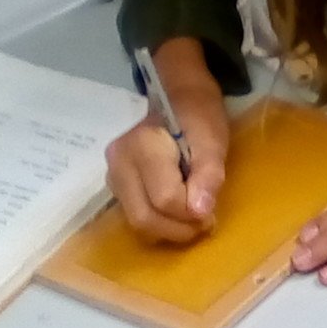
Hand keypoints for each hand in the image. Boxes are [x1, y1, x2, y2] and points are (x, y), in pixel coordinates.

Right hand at [103, 37, 229, 242]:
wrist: (179, 98)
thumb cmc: (199, 117)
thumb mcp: (213, 141)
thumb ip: (208, 174)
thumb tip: (200, 212)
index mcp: (142, 147)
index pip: (164, 198)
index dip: (191, 212)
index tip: (212, 210)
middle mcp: (119, 163)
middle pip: (143, 216)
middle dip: (177, 229)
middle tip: (204, 224)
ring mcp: (113, 174)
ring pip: (136, 220)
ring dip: (168, 229)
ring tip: (193, 219)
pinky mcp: (117, 183)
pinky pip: (135, 213)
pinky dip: (158, 221)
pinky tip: (178, 214)